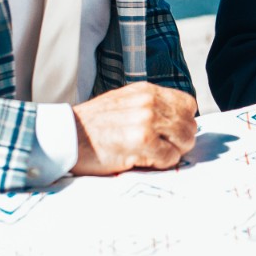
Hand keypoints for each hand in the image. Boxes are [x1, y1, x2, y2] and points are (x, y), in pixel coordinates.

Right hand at [70, 82, 197, 174]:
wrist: (66, 136)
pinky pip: (170, 157)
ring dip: (172, 152)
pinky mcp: (142, 140)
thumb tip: (177, 122)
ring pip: (184, 141)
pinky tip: (142, 161)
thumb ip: (150, 107)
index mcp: (147, 91)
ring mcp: (147, 120)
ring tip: (152, 154)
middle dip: (180, 141)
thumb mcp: (125, 103)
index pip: (188, 104)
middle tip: (163, 149)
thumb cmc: (93, 125)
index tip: (171, 133)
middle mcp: (149, 102)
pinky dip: (160, 164)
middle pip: (189, 124)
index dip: (183, 121)